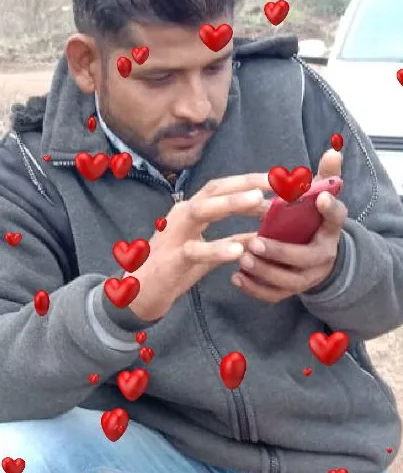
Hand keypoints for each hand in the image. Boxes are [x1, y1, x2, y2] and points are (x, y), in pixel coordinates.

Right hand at [123, 174, 270, 321]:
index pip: (222, 188)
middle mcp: (182, 215)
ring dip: (232, 204)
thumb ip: (232, 242)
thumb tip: (262, 234)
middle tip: (276, 182)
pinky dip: (218, 249)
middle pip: (215, 190)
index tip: (277, 179)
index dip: (249, 181)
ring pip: (203, 211)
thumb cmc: (175, 269)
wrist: (140, 293)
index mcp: (191, 211)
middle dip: (246, 184)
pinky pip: (196, 251)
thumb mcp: (209, 254)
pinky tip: (239, 252)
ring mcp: (175, 235)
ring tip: (260, 203)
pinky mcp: (172, 259)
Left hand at [233, 150, 347, 303]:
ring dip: (263, 271)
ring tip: (242, 258)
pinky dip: (254, 288)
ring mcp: (306, 278)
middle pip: (304, 258)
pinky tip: (236, 277)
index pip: (335, 218)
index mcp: (330, 231)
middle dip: (279, 251)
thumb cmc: (312, 223)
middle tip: (254, 241)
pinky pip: (273, 295)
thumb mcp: (321, 199)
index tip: (319, 197)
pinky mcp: (290, 291)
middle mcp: (323, 257)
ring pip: (287, 281)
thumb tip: (332, 149)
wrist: (318, 259)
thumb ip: (325, 176)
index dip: (329, 208)